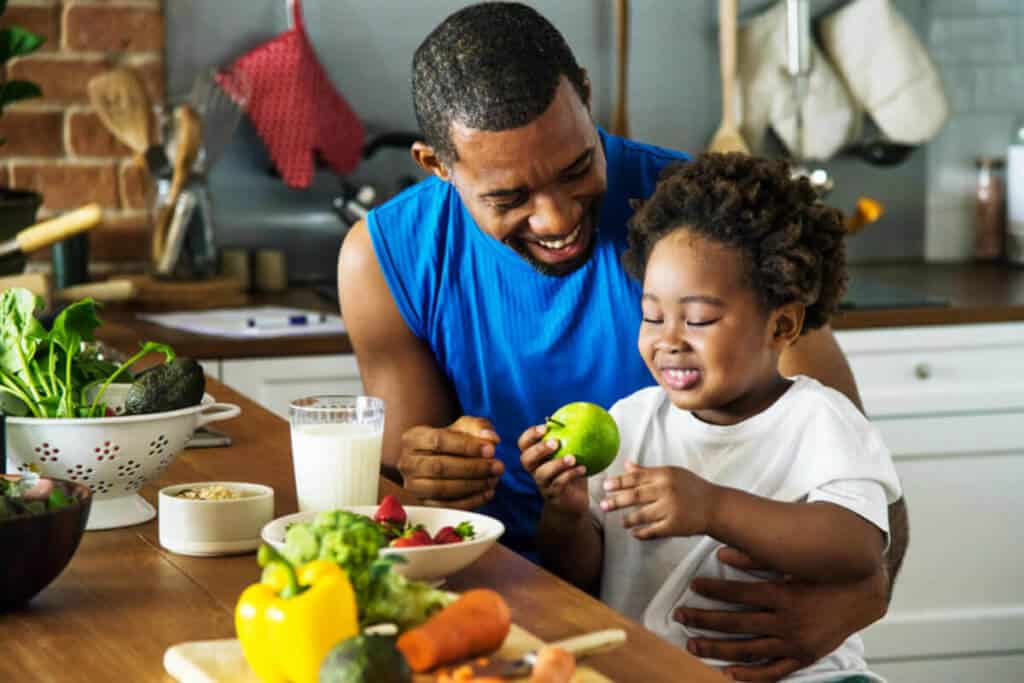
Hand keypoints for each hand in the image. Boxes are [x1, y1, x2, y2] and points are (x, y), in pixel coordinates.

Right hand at [397, 416, 502, 509]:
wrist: (438, 458)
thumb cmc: (452, 440)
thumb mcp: (464, 427)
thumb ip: (479, 427)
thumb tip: (491, 439)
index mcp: (413, 437)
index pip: (439, 441)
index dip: (467, 446)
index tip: (491, 450)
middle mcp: (407, 462)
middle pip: (439, 467)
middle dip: (472, 468)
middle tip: (498, 467)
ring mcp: (412, 485)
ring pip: (441, 489)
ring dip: (472, 486)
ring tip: (494, 480)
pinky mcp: (422, 503)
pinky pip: (446, 506)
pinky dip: (469, 502)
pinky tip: (488, 493)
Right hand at [519, 424, 588, 517]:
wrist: (572, 502)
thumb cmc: (570, 472)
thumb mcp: (570, 453)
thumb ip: (571, 438)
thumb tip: (583, 414)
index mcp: (535, 456)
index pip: (523, 443)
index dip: (530, 435)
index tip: (545, 427)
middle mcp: (534, 470)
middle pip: (526, 459)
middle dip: (539, 449)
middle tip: (556, 443)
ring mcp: (542, 484)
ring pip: (542, 474)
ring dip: (556, 464)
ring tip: (572, 458)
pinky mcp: (553, 496)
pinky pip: (559, 485)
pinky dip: (570, 475)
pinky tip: (583, 469)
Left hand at [599, 461, 715, 538]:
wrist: (715, 506)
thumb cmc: (691, 488)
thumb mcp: (672, 474)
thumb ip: (648, 471)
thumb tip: (626, 465)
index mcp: (665, 475)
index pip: (636, 477)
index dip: (618, 482)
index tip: (605, 486)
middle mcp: (666, 490)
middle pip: (634, 496)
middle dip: (616, 500)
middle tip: (603, 505)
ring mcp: (670, 509)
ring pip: (641, 515)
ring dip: (627, 519)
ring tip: (621, 522)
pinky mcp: (674, 526)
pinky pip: (652, 531)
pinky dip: (641, 533)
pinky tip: (634, 533)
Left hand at [675, 547, 888, 681]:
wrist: (863, 596)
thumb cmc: (824, 574)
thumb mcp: (793, 562)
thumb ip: (758, 557)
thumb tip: (723, 552)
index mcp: (785, 594)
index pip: (740, 593)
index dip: (714, 589)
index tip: (693, 586)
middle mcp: (788, 621)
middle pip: (737, 623)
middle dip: (705, 620)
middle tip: (680, 616)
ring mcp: (796, 643)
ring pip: (749, 650)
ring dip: (718, 649)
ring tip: (691, 644)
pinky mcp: (804, 657)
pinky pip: (774, 671)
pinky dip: (751, 675)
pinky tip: (728, 673)